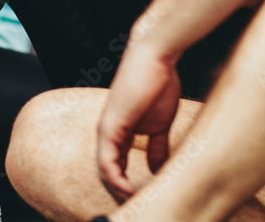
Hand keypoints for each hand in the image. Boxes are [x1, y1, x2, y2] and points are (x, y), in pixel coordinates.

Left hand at [97, 41, 181, 202]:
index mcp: (120, 132)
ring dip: (117, 192)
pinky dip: (116, 180)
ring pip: (104, 171)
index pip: (117, 167)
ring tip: (133, 205)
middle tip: (135, 210)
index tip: (141, 200)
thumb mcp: (160, 123)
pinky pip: (107, 161)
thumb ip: (157, 146)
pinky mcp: (109, 126)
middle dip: (121, 194)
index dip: (127, 186)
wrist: (155, 58)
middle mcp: (108, 133)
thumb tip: (160, 167)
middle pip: (108, 173)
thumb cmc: (158, 83)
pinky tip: (128, 190)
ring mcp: (106, 129)